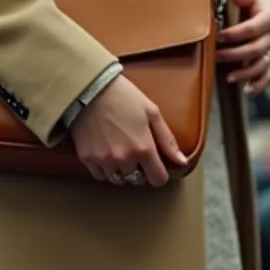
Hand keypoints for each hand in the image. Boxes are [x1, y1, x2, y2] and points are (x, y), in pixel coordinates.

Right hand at [71, 75, 188, 186]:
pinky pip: (100, 175)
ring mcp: (104, 160)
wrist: (90, 88)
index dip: (159, 174)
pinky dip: (105, 169)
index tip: (155, 165)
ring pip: (118, 179)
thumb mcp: (152, 113)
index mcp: (143, 148)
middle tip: (136, 154)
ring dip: (122, 171)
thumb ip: (167, 140)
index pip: (157, 179)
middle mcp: (124, 159)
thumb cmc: (124, 97)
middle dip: (140, 170)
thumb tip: (182, 162)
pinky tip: (106, 154)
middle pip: (137, 180)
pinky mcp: (87, 158)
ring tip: (120, 153)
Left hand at [216, 0, 269, 95]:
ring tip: (228, 76)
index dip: (236, 34)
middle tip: (217, 56)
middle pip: (258, 49)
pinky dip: (259, 84)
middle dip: (236, 55)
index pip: (254, 28)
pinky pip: (267, 75)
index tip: (218, 37)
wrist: (246, 1)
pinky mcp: (269, 58)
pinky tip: (247, 90)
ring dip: (245, 73)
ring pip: (262, 65)